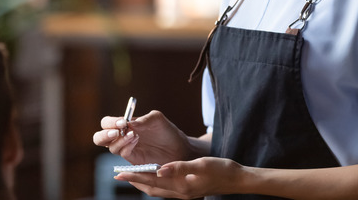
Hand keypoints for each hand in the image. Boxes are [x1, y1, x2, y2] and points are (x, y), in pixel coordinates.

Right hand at [92, 110, 194, 164]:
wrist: (180, 149)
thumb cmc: (167, 132)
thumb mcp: (157, 119)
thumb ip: (143, 119)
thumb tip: (128, 123)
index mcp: (124, 125)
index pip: (107, 123)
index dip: (110, 122)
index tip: (122, 122)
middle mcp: (122, 137)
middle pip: (100, 138)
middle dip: (104, 135)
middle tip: (116, 132)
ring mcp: (127, 149)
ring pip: (111, 147)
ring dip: (119, 140)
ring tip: (134, 135)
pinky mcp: (133, 160)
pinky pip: (123, 154)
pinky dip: (127, 147)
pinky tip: (136, 140)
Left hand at [114, 157, 242, 198]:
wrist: (237, 179)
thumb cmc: (221, 169)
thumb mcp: (201, 165)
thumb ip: (179, 167)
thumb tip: (159, 169)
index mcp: (182, 186)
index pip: (153, 182)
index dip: (135, 177)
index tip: (120, 173)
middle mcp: (180, 192)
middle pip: (152, 188)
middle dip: (135, 181)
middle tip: (120, 174)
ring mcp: (184, 192)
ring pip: (158, 189)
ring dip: (144, 182)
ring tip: (131, 174)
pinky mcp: (188, 189)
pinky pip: (166, 187)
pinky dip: (155, 182)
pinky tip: (153, 174)